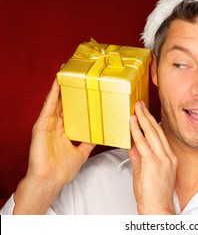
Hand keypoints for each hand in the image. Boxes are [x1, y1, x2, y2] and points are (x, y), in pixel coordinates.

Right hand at [13, 78, 94, 213]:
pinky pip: (48, 106)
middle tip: (76, 73)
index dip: (77, 98)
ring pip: (55, 101)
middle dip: (69, 88)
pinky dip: (53, 94)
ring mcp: (48, 124)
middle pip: (63, 102)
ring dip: (60, 86)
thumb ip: (89, 142)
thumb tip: (101, 135)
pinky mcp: (42, 125)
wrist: (50, 181)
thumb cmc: (62, 170)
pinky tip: (58, 83)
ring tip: (66, 71)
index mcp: (64, 130)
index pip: (71, 110)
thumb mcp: (82, 152)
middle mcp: (55, 124)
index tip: (85, 87)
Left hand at [128, 100, 176, 214]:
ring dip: (143, 119)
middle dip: (148, 116)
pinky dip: (137, 131)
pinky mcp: (153, 163)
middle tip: (140, 105)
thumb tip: (132, 145)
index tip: (146, 114)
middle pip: (157, 131)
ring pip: (152, 134)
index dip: (152, 123)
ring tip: (136, 108)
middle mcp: (168, 156)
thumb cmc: (153, 195)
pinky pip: (143, 143)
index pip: (160, 136)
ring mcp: (162, 159)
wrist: (157, 208)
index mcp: (169, 158)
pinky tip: (132, 123)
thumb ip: (139, 158)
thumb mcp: (145, 173)